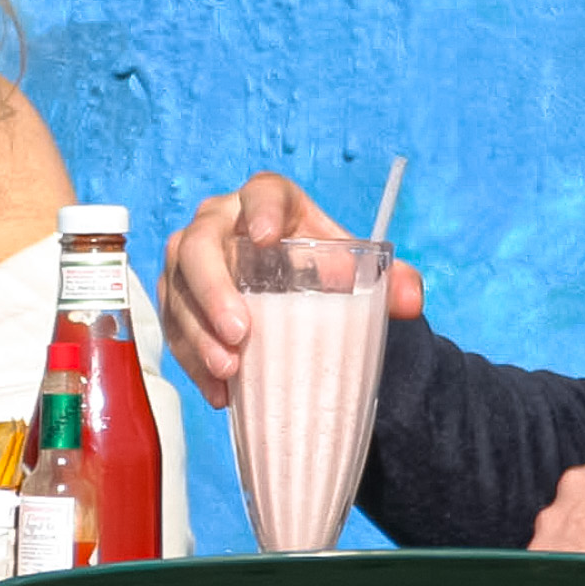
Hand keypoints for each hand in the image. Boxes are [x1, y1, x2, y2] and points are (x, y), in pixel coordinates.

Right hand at [162, 173, 426, 408]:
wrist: (298, 292)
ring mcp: (190, 262)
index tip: (263, 237)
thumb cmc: (323, 270)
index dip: (259, 209)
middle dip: (213, 289)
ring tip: (229, 371)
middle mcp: (220, 223)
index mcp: (270, 203)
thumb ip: (391, 281)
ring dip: (197, 332)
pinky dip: (192, 361)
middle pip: (199, 244)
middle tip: (240, 333)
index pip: (261, 192)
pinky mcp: (177, 300)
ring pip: (176, 289)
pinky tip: (220, 393)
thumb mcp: (356, 270)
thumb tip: (411, 300)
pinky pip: (173, 327)